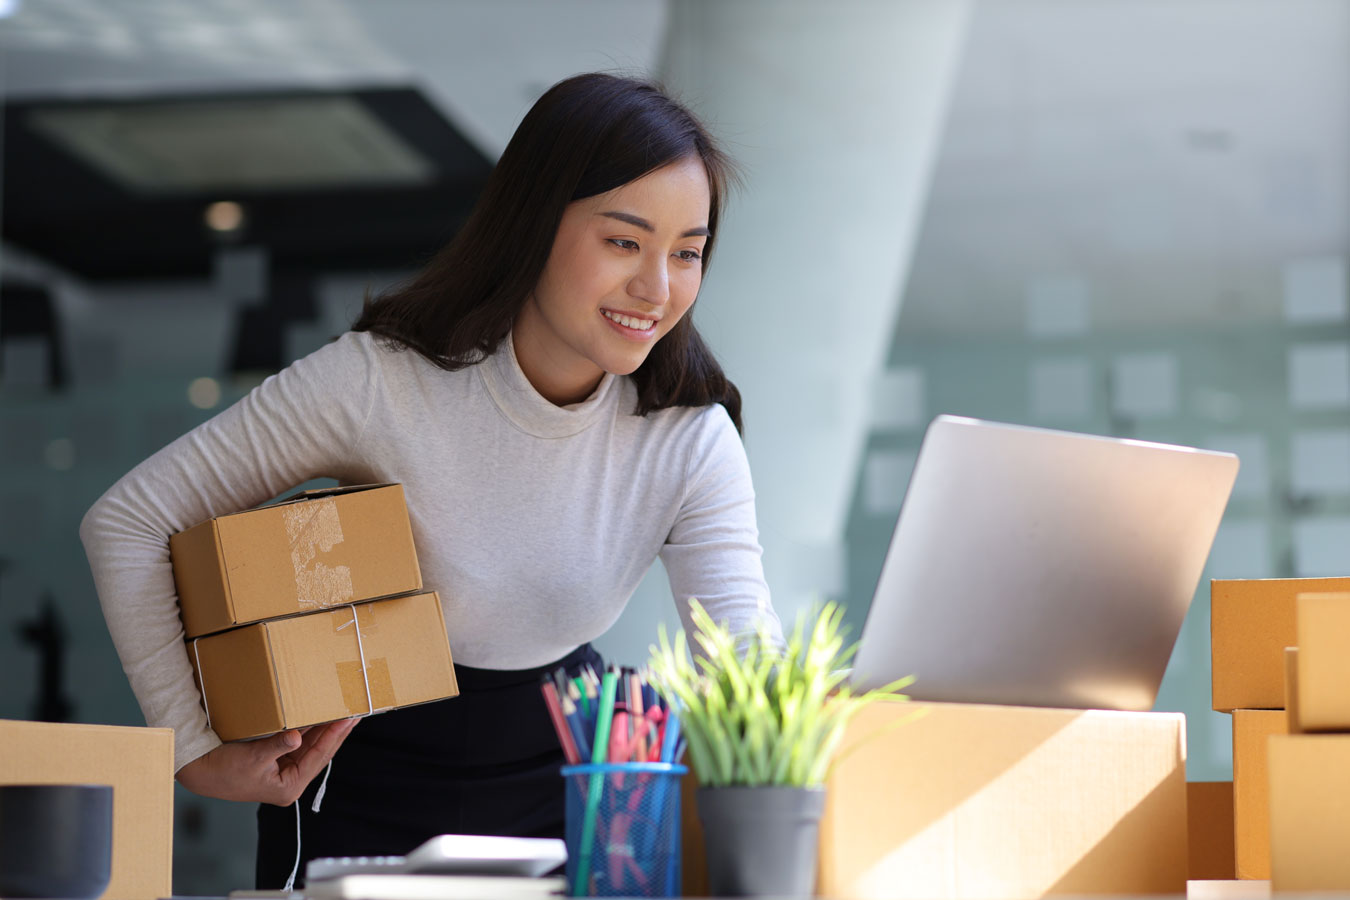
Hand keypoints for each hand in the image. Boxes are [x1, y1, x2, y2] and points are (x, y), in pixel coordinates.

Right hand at [176, 717, 359, 805]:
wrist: (201, 771)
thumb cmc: (224, 770)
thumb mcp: (253, 757)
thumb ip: (278, 745)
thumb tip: (297, 736)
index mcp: (289, 786)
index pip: (319, 757)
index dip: (334, 736)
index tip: (349, 718)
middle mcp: (291, 781)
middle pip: (321, 753)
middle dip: (337, 733)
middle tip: (355, 713)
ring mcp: (285, 772)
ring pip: (313, 748)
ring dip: (326, 731)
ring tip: (344, 714)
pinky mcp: (278, 762)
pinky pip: (301, 744)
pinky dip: (311, 731)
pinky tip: (321, 719)